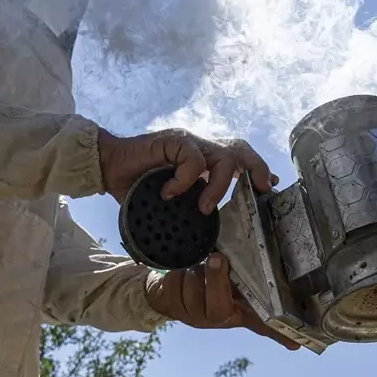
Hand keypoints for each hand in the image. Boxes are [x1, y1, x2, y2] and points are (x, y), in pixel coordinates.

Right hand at [96, 128, 278, 213]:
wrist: (108, 166)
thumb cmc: (136, 184)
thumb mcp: (169, 200)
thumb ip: (186, 206)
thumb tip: (199, 236)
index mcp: (203, 158)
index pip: (239, 157)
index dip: (256, 169)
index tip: (268, 187)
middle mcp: (200, 147)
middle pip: (241, 149)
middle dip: (256, 168)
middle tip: (260, 189)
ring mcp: (188, 142)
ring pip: (224, 157)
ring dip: (219, 186)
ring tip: (204, 207)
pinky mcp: (174, 140)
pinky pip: (194, 160)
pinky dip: (186, 180)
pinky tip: (170, 193)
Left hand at [146, 254, 299, 350]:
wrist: (166, 293)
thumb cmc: (204, 284)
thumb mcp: (228, 283)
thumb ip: (248, 282)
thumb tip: (279, 299)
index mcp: (237, 312)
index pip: (263, 326)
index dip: (279, 334)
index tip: (296, 343)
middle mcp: (217, 318)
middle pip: (219, 307)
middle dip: (216, 279)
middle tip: (217, 258)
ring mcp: (193, 316)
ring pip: (193, 288)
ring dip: (194, 270)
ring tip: (196, 266)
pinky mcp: (171, 308)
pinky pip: (173, 285)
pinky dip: (176, 272)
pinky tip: (180, 272)